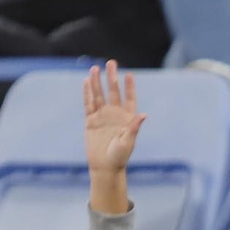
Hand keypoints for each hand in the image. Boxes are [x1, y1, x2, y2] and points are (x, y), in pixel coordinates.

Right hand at [84, 61, 145, 176]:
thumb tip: (143, 114)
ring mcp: (102, 116)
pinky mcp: (90, 121)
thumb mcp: (129, 142)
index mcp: (127, 118)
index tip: (129, 75)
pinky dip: (87, 93)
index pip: (129, 98)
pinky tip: (86, 82)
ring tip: (95, 68)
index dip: (129, 87)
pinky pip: (88, 104)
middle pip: (113, 92)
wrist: (105, 167)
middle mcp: (114, 114)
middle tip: (111, 62)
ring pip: (99, 95)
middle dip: (112, 77)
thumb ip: (134, 127)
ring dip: (97, 82)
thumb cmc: (120, 157)